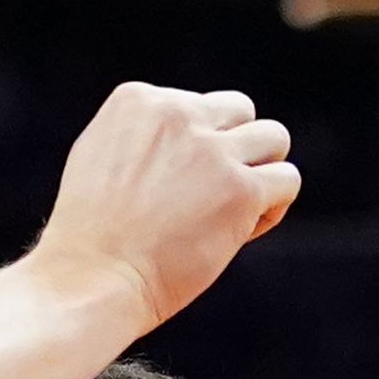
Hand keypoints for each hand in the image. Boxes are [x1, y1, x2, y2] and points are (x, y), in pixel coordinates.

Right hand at [34, 84, 301, 326]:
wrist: (93, 280)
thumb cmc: (92, 238)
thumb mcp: (101, 157)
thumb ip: (144, 135)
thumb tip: (193, 132)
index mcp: (139, 98)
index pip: (198, 106)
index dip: (197, 150)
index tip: (172, 190)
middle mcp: (177, 113)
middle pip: (240, 112)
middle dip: (235, 151)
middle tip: (211, 199)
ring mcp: (211, 150)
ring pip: (274, 138)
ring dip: (263, 173)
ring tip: (235, 212)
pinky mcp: (240, 190)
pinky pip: (286, 180)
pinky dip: (273, 207)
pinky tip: (243, 231)